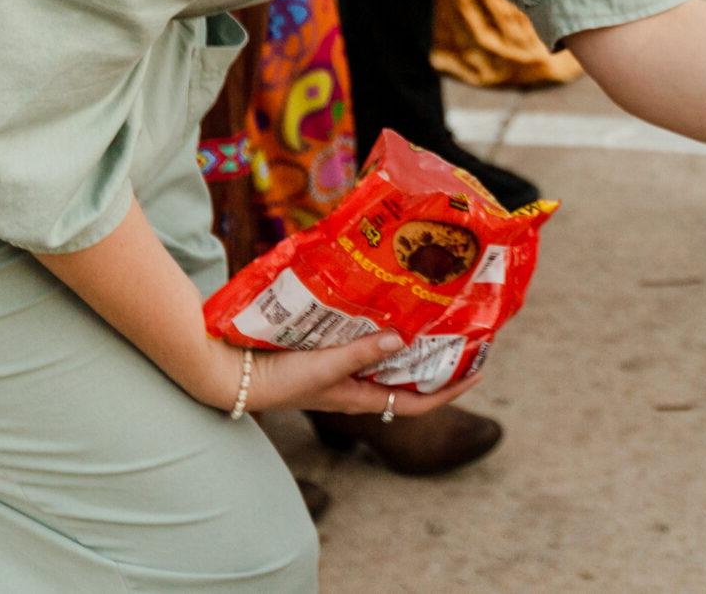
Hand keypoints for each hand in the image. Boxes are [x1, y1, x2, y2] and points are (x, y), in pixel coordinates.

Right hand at [217, 329, 488, 417]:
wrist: (226, 372)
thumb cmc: (275, 379)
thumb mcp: (323, 368)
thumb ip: (361, 352)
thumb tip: (404, 339)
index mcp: (358, 398)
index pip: (416, 402)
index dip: (450, 390)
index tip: (479, 370)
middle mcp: (352, 385)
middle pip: (403, 377)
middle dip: (433, 359)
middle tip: (458, 330)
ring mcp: (336, 369)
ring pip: (382, 356)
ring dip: (405, 339)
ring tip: (428, 312)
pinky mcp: (320, 351)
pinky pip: (358, 340)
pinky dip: (374, 325)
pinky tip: (380, 302)